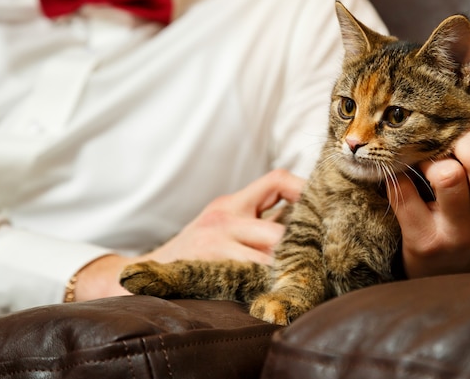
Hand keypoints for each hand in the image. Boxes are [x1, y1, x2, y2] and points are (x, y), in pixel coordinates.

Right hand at [73, 169, 304, 300]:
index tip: (323, 207)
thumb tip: (304, 217)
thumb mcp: (221, 223)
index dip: (303, 189)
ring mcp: (218, 244)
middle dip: (304, 242)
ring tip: (308, 276)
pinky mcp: (212, 268)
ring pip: (271, 252)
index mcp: (231, 203)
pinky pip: (253, 275)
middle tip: (325, 255)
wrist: (145, 275)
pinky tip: (281, 290)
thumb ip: (256, 217)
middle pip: (280, 226)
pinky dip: (270, 282)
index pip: (276, 180)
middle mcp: (225, 218)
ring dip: (291, 266)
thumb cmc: (195, 250)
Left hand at [388, 108, 469, 278]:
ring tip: (424, 160)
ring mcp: (460, 235)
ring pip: (445, 173)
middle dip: (455, 136)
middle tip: (441, 139)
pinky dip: (396, 176)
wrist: (458, 280)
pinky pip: (404, 192)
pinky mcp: (424, 244)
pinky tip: (401, 178)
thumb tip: (466, 105)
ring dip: (427, 156)